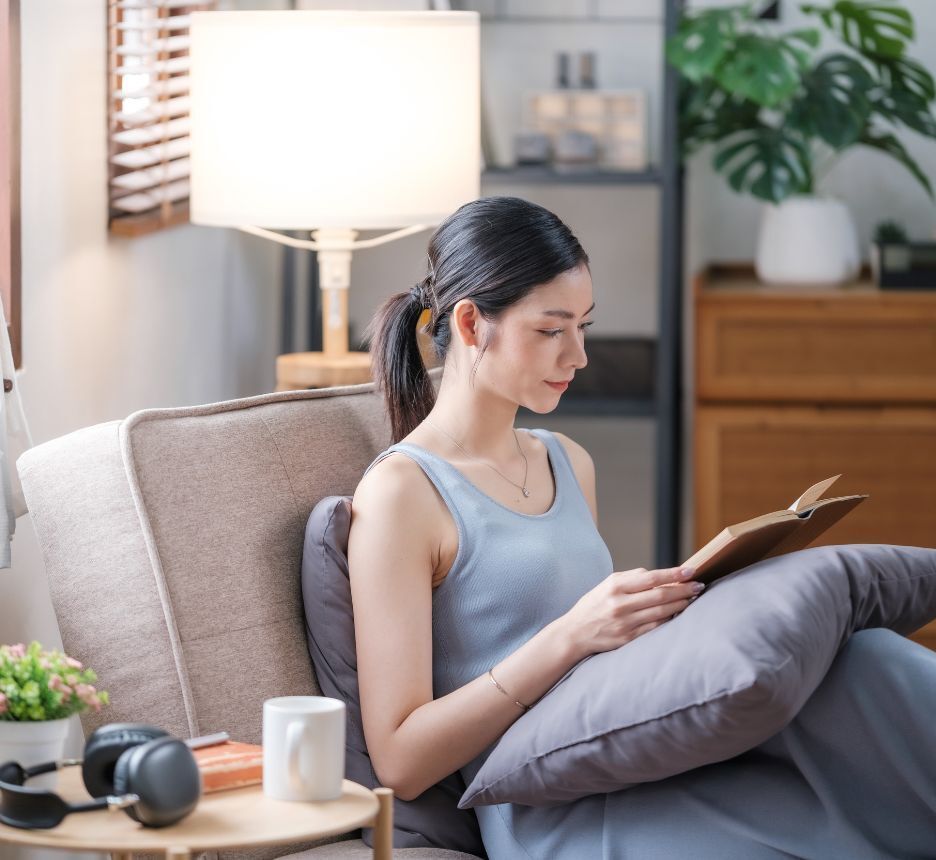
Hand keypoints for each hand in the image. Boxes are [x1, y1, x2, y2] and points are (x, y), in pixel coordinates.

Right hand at [558, 566, 703, 660]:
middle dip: (683, 590)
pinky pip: (655, 628)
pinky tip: (677, 614)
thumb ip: (632, 578)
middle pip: (660, 595)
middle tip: (698, 586)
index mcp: (615, 586)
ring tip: (692, 599)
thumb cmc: (594, 605)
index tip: (691, 571)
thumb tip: (660, 575)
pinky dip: (668, 620)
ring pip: (661, 612)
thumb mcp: (607, 584)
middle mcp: (620, 604)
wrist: (574, 633)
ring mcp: (625, 623)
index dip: (673, 575)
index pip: (652, 578)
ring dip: (680, 605)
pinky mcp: (628, 638)